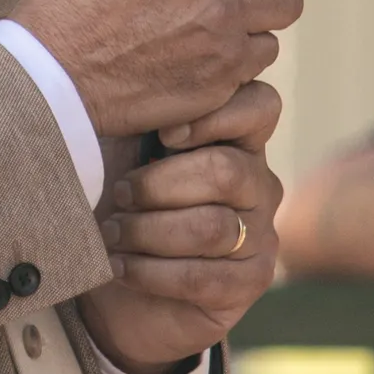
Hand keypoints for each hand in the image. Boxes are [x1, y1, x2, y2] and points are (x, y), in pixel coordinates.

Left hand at [81, 82, 282, 373]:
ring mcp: (261, 234)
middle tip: (119, 195)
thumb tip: (124, 84)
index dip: (217, 114)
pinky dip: (152, 272)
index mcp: (235, 139)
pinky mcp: (250, 282)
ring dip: (148, 232)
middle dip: (159, 185)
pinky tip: (120, 268)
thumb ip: (141, 118)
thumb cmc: (119, 206)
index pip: (261, 106)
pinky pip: (205, 276)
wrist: (116, 289)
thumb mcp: (122, 152)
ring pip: (212, 227)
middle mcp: (258, 182)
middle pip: (226, 171)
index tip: (163, 135)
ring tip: (112, 235)